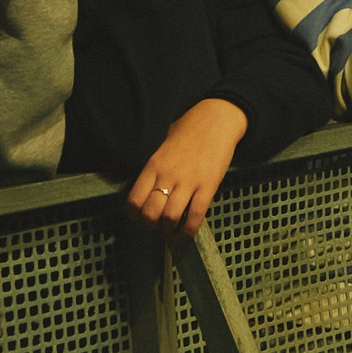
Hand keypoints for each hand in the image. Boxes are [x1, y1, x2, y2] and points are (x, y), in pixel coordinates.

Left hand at [127, 98, 247, 237]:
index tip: (139, 218)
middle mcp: (168, 175)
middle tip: (158, 225)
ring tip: (172, 230)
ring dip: (169, 230)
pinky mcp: (209, 186)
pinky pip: (196, 216)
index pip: (134, 199)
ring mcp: (189, 181)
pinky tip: (186, 234)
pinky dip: (189, 231)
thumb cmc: (189, 130)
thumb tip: (149, 189)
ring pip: (170, 218)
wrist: (217, 119)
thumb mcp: (163, 145)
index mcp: (154, 165)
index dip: (134, 215)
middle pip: (150, 213)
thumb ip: (155, 167)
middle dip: (152, 225)